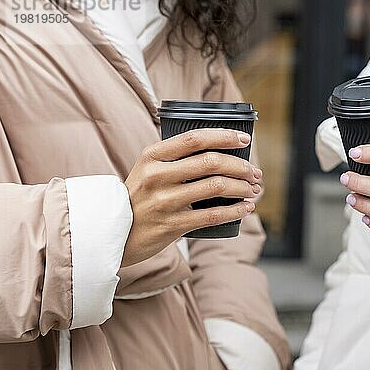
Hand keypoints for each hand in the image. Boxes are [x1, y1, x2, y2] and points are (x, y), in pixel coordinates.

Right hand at [123, 129, 262, 265]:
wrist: (115, 233)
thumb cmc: (141, 197)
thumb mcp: (149, 169)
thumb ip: (177, 158)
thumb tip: (224, 153)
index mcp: (152, 156)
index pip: (194, 138)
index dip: (224, 136)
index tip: (245, 140)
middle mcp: (157, 176)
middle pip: (211, 162)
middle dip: (240, 166)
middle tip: (254, 172)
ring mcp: (164, 201)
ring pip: (216, 186)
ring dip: (242, 187)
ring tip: (253, 189)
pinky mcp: (172, 225)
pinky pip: (213, 215)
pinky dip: (236, 210)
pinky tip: (247, 208)